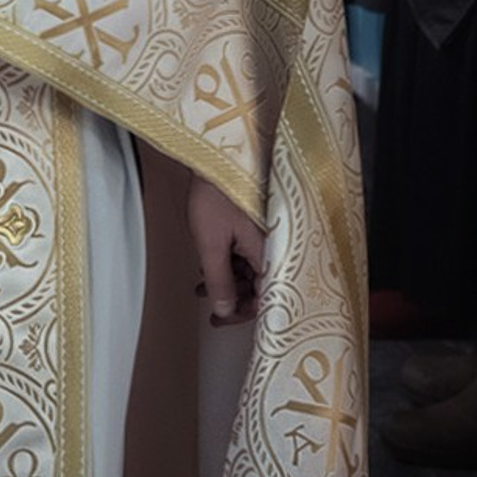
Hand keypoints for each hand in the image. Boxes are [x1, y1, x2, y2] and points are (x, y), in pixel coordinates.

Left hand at [188, 173, 264, 325]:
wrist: (217, 156)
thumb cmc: (216, 193)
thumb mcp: (211, 244)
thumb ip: (219, 282)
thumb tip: (225, 311)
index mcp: (269, 252)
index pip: (267, 297)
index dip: (245, 313)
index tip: (224, 320)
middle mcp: (272, 246)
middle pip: (260, 286)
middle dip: (234, 300)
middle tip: (212, 312)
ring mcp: (263, 236)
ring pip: (251, 272)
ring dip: (229, 283)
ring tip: (204, 288)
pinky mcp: (254, 227)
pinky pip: (247, 256)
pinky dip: (230, 265)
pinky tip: (211, 267)